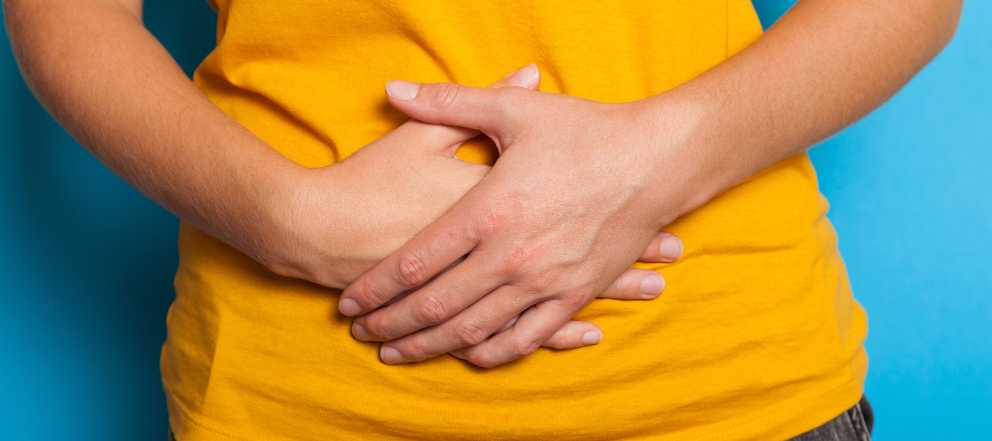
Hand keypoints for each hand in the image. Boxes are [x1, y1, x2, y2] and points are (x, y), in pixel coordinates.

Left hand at [340, 65, 688, 366]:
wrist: (659, 160)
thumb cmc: (588, 133)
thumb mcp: (515, 112)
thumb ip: (449, 103)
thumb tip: (394, 90)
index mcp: (488, 211)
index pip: (415, 263)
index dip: (376, 288)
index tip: (351, 301)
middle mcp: (511, 256)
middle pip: (435, 305)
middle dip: (393, 325)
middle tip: (364, 335)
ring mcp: (544, 281)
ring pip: (475, 329)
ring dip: (431, 345)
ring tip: (399, 354)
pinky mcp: (574, 294)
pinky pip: (527, 338)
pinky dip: (493, 352)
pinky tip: (470, 356)